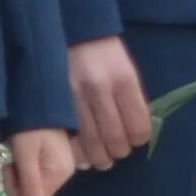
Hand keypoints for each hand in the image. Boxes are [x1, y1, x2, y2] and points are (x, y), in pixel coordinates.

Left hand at [0, 128, 76, 195]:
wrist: (39, 103)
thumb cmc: (30, 127)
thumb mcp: (25, 155)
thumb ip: (30, 184)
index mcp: (60, 174)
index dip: (16, 190)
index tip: (9, 169)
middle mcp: (66, 174)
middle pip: (35, 195)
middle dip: (17, 183)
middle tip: (10, 163)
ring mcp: (62, 168)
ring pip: (35, 186)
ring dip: (20, 176)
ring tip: (16, 158)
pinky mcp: (58, 163)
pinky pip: (38, 177)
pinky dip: (26, 170)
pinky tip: (25, 157)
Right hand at [66, 36, 151, 169]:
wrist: (72, 35)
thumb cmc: (105, 55)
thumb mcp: (127, 71)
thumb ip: (132, 100)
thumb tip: (137, 133)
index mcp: (124, 81)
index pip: (138, 124)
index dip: (139, 139)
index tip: (137, 140)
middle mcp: (100, 91)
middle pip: (115, 138)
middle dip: (120, 152)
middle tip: (119, 153)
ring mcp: (75, 98)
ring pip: (92, 142)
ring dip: (100, 158)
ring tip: (103, 161)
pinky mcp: (56, 104)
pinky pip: (70, 138)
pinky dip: (78, 153)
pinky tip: (83, 157)